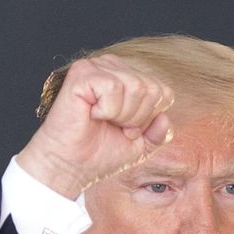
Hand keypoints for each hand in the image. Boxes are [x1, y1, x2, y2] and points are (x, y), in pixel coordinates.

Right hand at [15, 55, 175, 199]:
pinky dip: (107, 110)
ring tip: (102, 121)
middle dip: (136, 118)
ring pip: (135, 86)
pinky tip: (91, 114)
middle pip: (151, 89)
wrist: (70, 167)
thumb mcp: (139, 146)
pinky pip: (113, 88)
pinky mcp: (82, 73)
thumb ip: (159, 132)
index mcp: (128, 77)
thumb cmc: (99, 154)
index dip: (148, 119)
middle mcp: (113, 67)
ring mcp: (97, 67)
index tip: (125, 130)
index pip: (162, 92)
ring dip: (122, 115)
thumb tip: (164, 118)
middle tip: (113, 127)